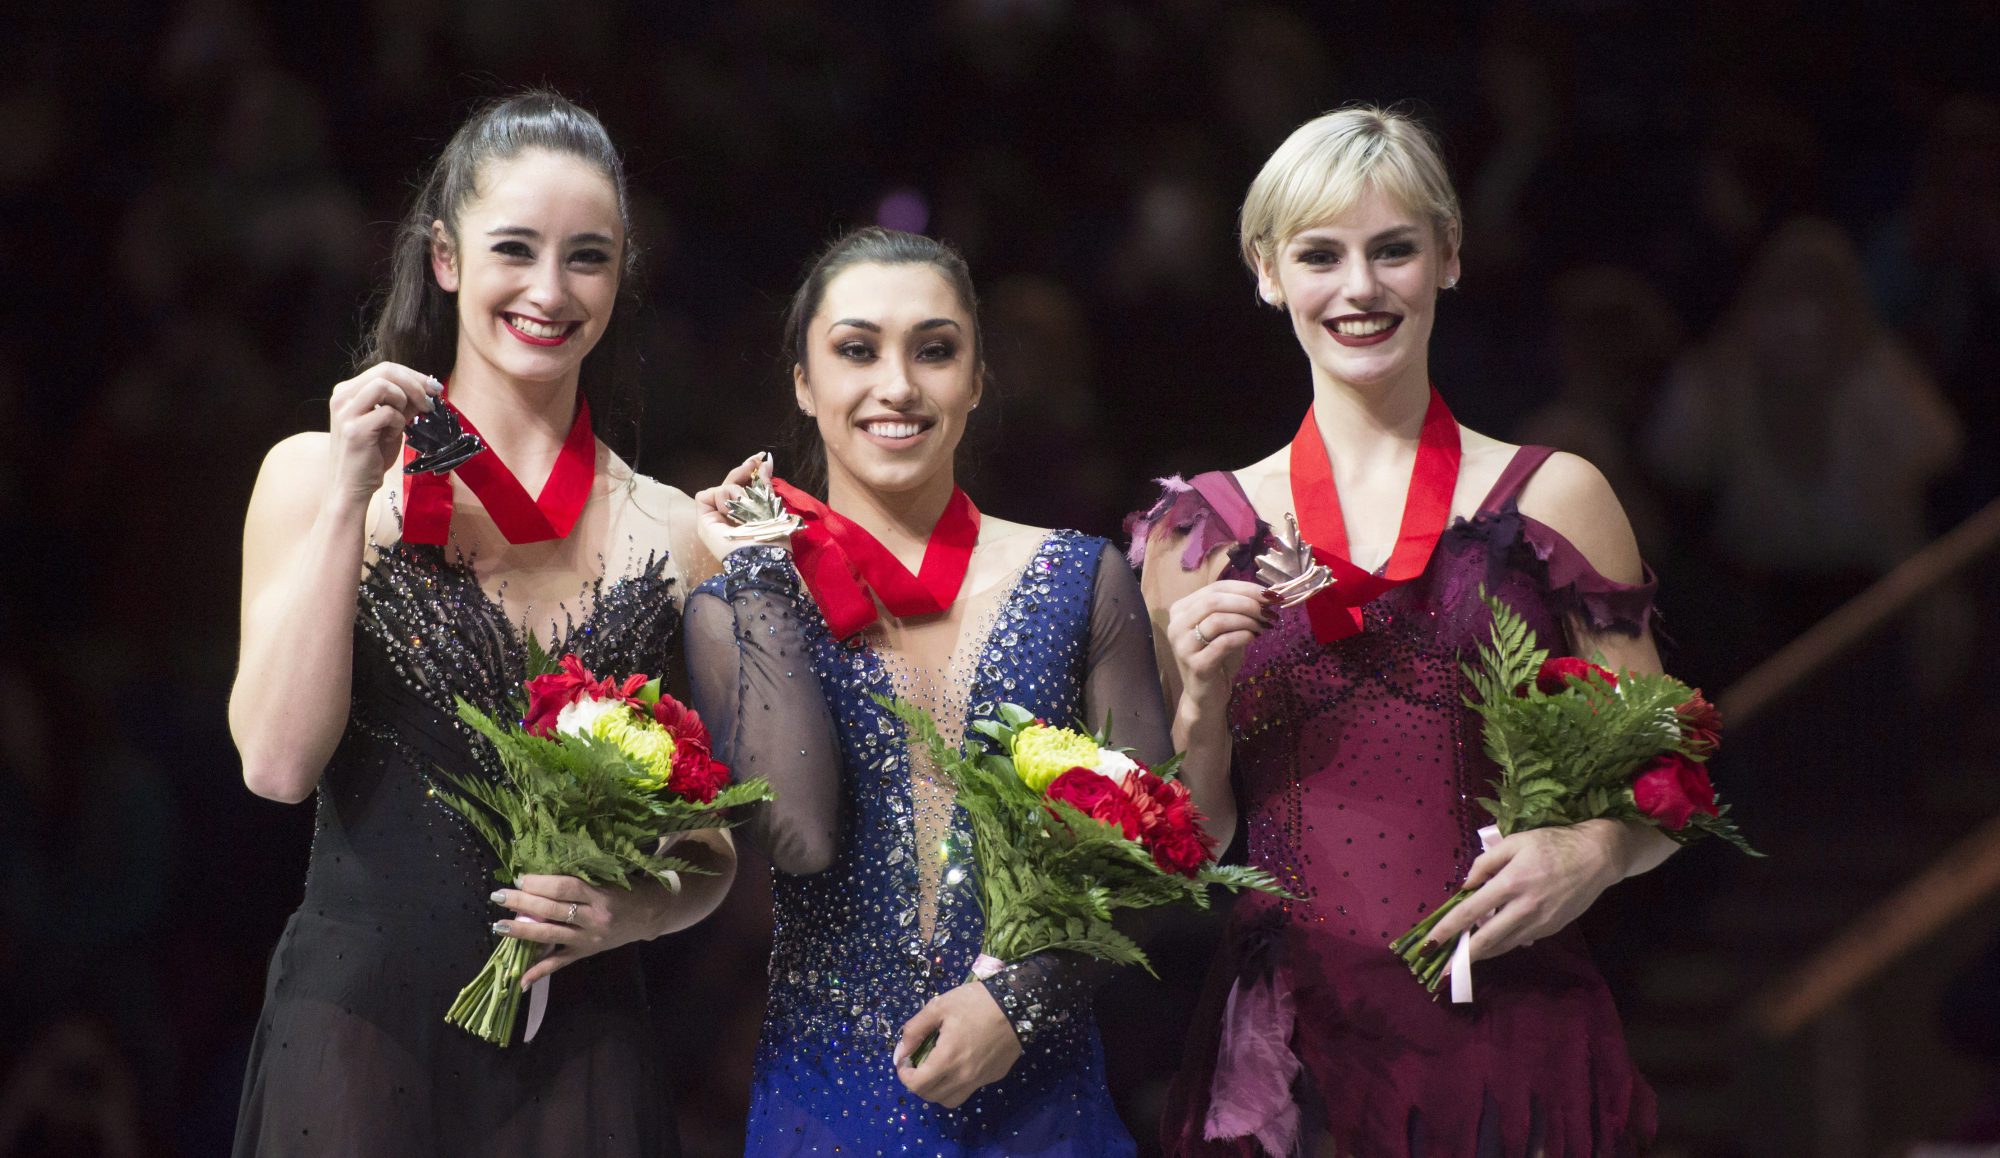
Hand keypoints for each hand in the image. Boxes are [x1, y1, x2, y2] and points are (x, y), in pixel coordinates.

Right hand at [326, 362, 439, 505]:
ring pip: (384, 385)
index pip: (385, 369)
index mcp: (348, 392)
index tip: (434, 388)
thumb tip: (427, 389)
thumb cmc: (371, 456)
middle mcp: (342, 397)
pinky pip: (387, 412)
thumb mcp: (389, 423)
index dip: (414, 375)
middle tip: (431, 401)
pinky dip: (398, 422)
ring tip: (407, 420)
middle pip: (385, 371)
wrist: (353, 487)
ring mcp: (345, 412)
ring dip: (404, 400)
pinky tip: (394, 435)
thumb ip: (402, 404)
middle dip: (415, 383)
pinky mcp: (354, 429)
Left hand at [490, 873, 675, 987]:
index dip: (541, 883)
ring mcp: (589, 939)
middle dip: (523, 903)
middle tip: (500, 895)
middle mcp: (594, 919)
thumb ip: (578, 881)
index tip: (521, 878)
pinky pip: (559, 963)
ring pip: (550, 935)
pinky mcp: (585, 953)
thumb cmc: (627, 889)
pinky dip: (539, 971)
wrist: (651, 914)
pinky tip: (521, 979)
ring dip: (522, 931)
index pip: (565, 888)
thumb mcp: (607, 879)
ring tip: (499, 925)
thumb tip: (539, 878)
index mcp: (601, 896)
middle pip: (553, 910)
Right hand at [692, 452, 774, 564]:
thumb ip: (764, 485)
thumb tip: (766, 462)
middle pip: (730, 484)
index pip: (744, 488)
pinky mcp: (703, 521)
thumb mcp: (770, 506)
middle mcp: (730, 517)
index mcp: (747, 516)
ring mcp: (715, 519)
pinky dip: (719, 498)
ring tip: (745, 508)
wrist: (761, 558)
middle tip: (754, 462)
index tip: (761, 460)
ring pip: (720, 489)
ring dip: (736, 493)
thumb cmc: (771, 538)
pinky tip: (730, 510)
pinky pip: (704, 495)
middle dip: (742, 471)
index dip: (749, 472)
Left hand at [892, 981, 1022, 1107]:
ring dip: (937, 1090)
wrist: (1019, 1004)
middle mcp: (964, 1076)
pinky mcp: (993, 1077)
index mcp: (948, 1059)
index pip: (917, 1085)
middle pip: (931, 1097)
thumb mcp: (940, 1006)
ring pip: (950, 1100)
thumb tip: (901, 1050)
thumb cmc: (976, 1002)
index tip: (904, 1061)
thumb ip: (915, 1029)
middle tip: (917, 1065)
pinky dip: (957, 1084)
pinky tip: (960, 1062)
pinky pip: (969, 1089)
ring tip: (937, 1069)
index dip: (904, 1076)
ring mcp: (980, 1080)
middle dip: (917, 1084)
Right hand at [1167, 579, 1277, 705]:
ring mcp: (1183, 646)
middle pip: (1214, 601)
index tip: (1269, 594)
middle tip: (1268, 611)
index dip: (1244, 588)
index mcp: (1181, 609)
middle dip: (1247, 603)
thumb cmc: (1217, 658)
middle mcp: (1176, 625)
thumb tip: (1266, 595)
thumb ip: (1236, 609)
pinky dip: (1242, 637)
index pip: (1215, 588)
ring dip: (1247, 620)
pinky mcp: (1196, 665)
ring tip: (1262, 626)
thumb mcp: (1225, 628)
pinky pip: (1223, 643)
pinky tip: (1253, 638)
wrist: (1206, 695)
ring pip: (1218, 620)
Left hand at [1426, 820, 1625, 965]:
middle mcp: (1524, 908)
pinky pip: (1520, 940)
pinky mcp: (1550, 929)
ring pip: (1504, 945)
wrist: (1597, 857)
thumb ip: (1486, 862)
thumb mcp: (1516, 842)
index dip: (1448, 929)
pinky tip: (1491, 945)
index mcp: (1511, 883)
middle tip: (1443, 971)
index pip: (1470, 911)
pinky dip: (1503, 945)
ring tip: (1461, 962)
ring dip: (1481, 955)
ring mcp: (1539, 922)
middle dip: (1462, 957)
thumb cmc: (1553, 844)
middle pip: (1486, 939)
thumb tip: (1466, 885)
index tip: (1430, 943)